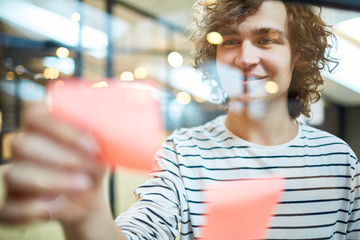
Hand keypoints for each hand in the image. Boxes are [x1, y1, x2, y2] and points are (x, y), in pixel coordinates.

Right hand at [0, 103, 107, 224]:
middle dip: (61, 156)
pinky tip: (58, 206)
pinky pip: (10, 208)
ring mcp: (15, 176)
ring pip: (16, 174)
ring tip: (83, 185)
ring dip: (54, 181)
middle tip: (89, 166)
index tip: (91, 144)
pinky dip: (34, 209)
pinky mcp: (12, 204)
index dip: (60, 128)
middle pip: (23, 144)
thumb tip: (110, 130)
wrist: (89, 198)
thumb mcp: (102, 149)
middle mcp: (22, 148)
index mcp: (41, 127)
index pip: (34, 114)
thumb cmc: (92, 165)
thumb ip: (102, 136)